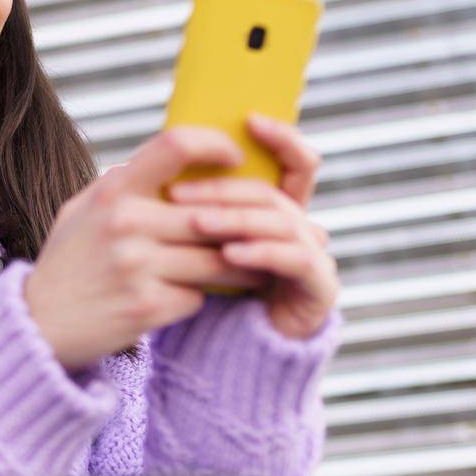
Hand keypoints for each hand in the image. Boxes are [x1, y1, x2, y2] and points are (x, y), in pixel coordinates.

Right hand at [23, 126, 271, 371]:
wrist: (37, 324)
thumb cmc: (67, 263)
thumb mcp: (82, 211)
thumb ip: (125, 186)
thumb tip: (177, 160)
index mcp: (112, 191)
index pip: (176, 145)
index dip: (215, 144)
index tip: (235, 158)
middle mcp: (125, 223)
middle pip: (213, 214)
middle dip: (244, 223)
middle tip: (264, 226)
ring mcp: (137, 266)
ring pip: (217, 260)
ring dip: (238, 266)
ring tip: (248, 266)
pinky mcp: (148, 306)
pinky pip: (198, 296)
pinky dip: (197, 298)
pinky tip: (186, 298)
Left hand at [166, 112, 338, 339]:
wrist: (222, 357)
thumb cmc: (203, 294)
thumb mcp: (191, 243)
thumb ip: (189, 206)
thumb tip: (155, 159)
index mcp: (276, 213)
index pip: (292, 163)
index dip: (280, 138)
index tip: (250, 119)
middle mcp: (303, 229)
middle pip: (272, 193)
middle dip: (225, 189)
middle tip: (179, 193)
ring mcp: (316, 258)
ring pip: (280, 223)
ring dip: (235, 220)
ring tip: (195, 224)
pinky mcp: (320, 289)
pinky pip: (295, 261)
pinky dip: (261, 253)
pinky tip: (230, 255)